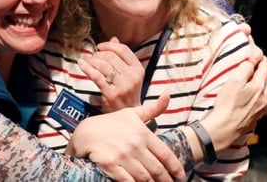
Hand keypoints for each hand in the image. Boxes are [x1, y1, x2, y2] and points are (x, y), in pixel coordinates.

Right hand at [69, 95, 184, 181]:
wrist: (85, 131)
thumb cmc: (111, 123)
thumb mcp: (132, 113)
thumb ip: (153, 109)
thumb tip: (168, 94)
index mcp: (143, 133)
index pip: (165, 154)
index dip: (176, 168)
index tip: (181, 177)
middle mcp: (135, 144)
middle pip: (157, 169)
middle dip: (166, 181)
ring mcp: (122, 155)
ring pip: (144, 177)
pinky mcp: (110, 164)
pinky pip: (127, 181)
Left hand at [80, 38, 144, 111]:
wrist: (128, 114)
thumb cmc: (127, 93)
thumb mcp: (130, 74)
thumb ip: (122, 56)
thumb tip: (113, 38)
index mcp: (138, 69)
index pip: (123, 50)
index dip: (109, 45)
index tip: (100, 47)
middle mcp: (132, 76)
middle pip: (111, 56)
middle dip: (98, 54)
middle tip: (92, 57)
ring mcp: (122, 86)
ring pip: (103, 65)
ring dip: (92, 60)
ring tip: (87, 61)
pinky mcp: (111, 94)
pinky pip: (96, 76)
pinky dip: (87, 68)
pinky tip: (81, 64)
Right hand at [199, 57, 266, 151]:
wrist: (223, 129)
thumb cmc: (227, 104)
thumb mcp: (235, 80)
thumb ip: (246, 67)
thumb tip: (256, 57)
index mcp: (259, 88)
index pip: (264, 69)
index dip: (261, 61)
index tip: (259, 56)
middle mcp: (262, 100)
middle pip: (266, 82)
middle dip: (263, 73)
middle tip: (259, 67)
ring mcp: (259, 111)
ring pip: (263, 94)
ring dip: (260, 86)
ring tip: (254, 82)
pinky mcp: (253, 119)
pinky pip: (258, 105)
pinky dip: (255, 99)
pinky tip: (248, 100)